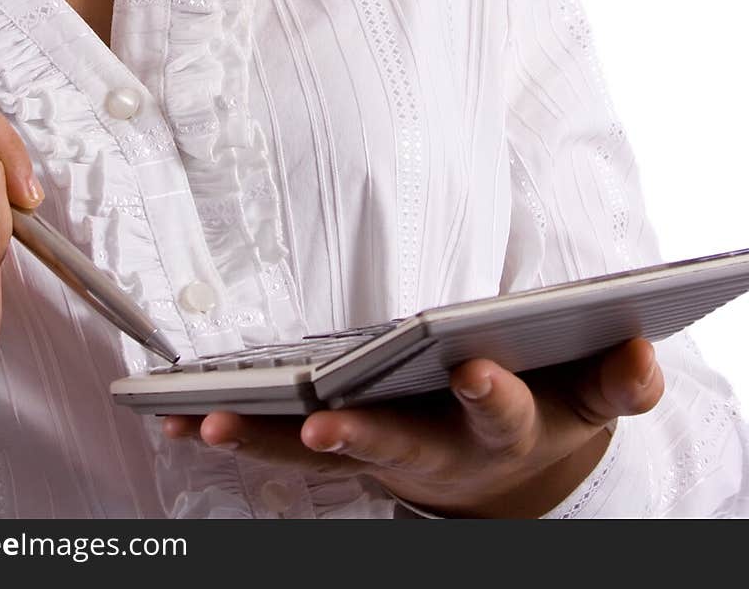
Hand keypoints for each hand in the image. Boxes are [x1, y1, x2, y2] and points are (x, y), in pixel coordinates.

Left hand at [160, 336, 664, 516]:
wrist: (504, 473)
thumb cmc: (545, 412)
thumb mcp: (590, 399)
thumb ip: (617, 379)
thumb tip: (641, 352)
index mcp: (501, 427)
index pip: (500, 413)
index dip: (492, 392)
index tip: (477, 365)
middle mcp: (435, 450)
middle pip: (396, 446)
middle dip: (360, 434)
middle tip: (321, 421)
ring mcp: (382, 451)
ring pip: (321, 455)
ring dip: (266, 439)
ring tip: (208, 421)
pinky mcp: (341, 447)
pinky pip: (283, 444)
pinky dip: (239, 430)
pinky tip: (184, 417)